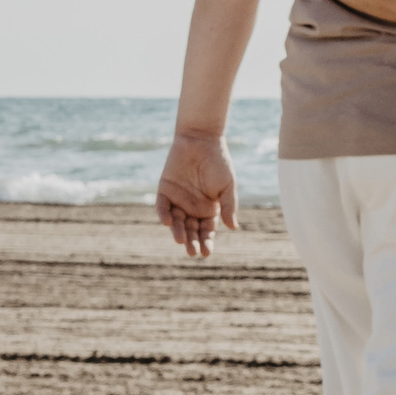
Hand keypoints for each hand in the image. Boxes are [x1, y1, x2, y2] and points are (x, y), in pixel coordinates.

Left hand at [156, 131, 236, 257]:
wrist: (201, 141)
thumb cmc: (219, 163)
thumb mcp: (227, 186)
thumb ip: (228, 206)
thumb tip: (233, 227)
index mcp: (209, 209)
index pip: (207, 230)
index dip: (207, 242)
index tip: (206, 253)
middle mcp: (192, 207)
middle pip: (191, 229)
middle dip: (192, 241)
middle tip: (192, 252)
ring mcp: (177, 199)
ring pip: (176, 221)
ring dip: (178, 232)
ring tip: (181, 241)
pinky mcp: (164, 190)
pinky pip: (162, 206)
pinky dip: (164, 214)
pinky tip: (169, 222)